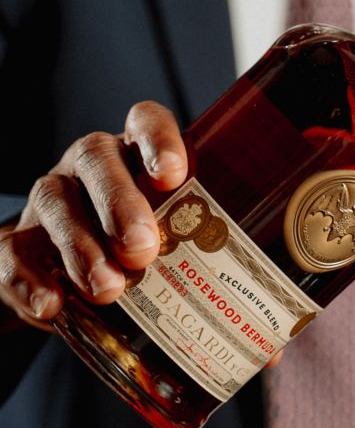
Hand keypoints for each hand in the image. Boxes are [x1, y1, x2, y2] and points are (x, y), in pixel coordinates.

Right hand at [0, 101, 185, 327]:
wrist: (62, 272)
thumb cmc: (137, 244)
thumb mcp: (171, 231)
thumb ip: (201, 238)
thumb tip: (258, 276)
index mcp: (134, 152)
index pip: (145, 121)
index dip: (159, 140)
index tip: (173, 175)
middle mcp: (88, 166)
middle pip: (98, 161)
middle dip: (121, 203)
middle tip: (142, 249)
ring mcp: (49, 200)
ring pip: (57, 204)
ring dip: (82, 248)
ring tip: (109, 288)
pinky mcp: (15, 242)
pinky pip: (11, 252)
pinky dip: (30, 280)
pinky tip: (52, 306)